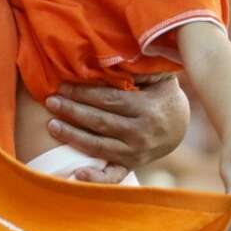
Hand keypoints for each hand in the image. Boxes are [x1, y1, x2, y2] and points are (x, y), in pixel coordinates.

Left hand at [42, 76, 188, 169]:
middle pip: (100, 122)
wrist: (179, 125)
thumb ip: (139, 68)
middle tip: (50, 102)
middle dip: (73, 111)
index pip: (109, 100)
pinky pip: (112, 176)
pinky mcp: (131, 165)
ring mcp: (136, 152)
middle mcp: (142, 133)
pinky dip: (95, 178)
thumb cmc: (161, 94)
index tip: (62, 86)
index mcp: (147, 109)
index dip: (83, 94)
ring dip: (73, 136)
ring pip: (99, 146)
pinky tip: (76, 174)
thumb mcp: (158, 77)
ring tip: (52, 125)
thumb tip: (116, 52)